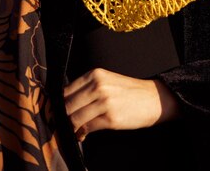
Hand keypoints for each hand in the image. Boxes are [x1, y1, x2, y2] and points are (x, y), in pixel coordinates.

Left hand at [63, 68, 179, 140]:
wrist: (153, 99)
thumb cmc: (129, 92)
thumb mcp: (107, 82)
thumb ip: (87, 89)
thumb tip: (65, 105)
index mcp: (95, 74)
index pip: (65, 90)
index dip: (58, 104)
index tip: (56, 113)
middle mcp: (98, 85)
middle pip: (67, 105)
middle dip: (62, 118)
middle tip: (61, 125)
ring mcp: (104, 101)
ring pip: (74, 118)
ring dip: (71, 128)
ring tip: (73, 131)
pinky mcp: (110, 118)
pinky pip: (86, 128)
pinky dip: (80, 134)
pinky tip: (82, 135)